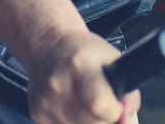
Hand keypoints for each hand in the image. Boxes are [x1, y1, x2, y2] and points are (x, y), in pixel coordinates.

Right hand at [23, 29, 140, 123]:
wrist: (49, 47)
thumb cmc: (83, 51)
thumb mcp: (112, 58)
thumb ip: (126, 89)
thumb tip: (127, 115)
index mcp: (80, 64)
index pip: (100, 104)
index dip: (114, 110)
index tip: (116, 105)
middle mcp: (58, 84)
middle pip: (92, 122)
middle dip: (104, 117)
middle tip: (101, 99)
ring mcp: (45, 101)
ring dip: (89, 121)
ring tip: (85, 100)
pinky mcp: (37, 114)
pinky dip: (74, 122)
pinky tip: (72, 105)